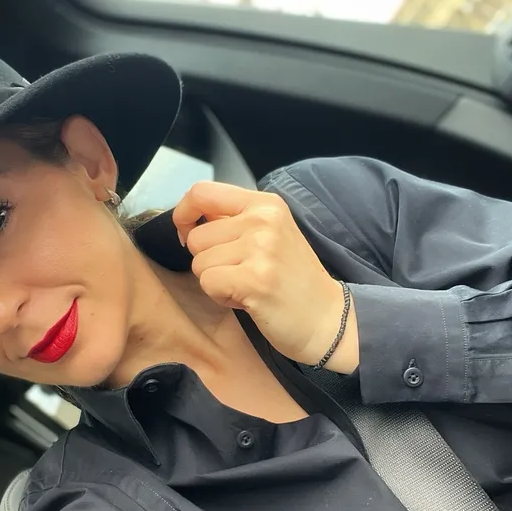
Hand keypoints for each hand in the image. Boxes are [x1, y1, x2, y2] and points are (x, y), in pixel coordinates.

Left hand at [172, 181, 358, 371]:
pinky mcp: (254, 279)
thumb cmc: (291, 280)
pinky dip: (220, 297)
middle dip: (208, 261)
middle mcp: (263, 219)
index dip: (184, 215)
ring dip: (215, 281)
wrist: (327, 318)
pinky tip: (247, 299)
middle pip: (196, 237)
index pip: (201, 192)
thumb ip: (232, 221)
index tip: (189, 235)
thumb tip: (188, 220)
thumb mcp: (269, 235)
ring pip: (199, 263)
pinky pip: (208, 283)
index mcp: (265, 204)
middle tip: (241, 272)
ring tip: (247, 285)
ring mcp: (260, 248)